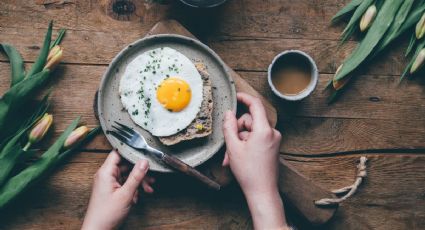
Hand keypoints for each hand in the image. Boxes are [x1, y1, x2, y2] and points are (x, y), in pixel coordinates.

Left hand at [82, 150, 154, 229]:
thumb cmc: (106, 214)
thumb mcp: (126, 194)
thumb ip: (136, 176)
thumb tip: (144, 161)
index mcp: (105, 172)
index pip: (118, 153)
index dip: (131, 151)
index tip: (144, 153)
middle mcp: (106, 175)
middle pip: (125, 165)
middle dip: (139, 171)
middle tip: (150, 176)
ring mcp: (108, 183)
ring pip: (127, 175)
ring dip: (138, 181)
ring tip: (148, 188)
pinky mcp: (111, 190)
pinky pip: (124, 183)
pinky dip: (133, 188)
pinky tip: (139, 196)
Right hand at [222, 93, 287, 229]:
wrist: (262, 192)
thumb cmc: (249, 172)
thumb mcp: (233, 147)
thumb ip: (229, 127)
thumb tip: (228, 113)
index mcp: (264, 130)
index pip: (255, 105)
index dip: (244, 98)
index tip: (235, 96)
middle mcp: (272, 133)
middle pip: (250, 120)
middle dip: (237, 131)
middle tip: (229, 146)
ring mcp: (274, 140)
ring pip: (251, 132)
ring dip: (239, 142)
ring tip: (231, 157)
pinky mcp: (273, 147)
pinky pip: (257, 139)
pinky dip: (246, 146)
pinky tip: (238, 158)